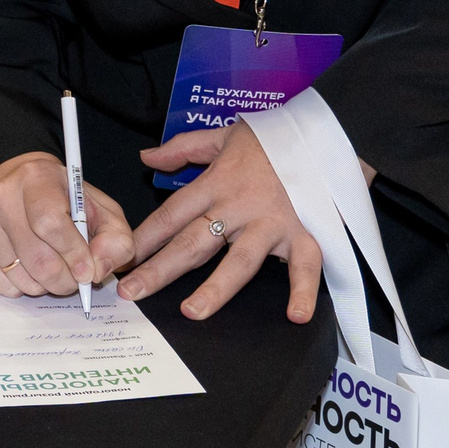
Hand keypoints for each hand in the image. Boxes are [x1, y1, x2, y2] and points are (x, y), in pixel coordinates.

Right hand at [0, 151, 133, 297]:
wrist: (21, 182)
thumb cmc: (65, 200)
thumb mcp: (102, 210)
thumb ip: (115, 240)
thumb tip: (96, 271)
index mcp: (36, 177)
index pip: (50, 224)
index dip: (73, 255)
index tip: (87, 272)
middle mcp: (0, 195)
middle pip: (37, 260)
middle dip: (65, 280)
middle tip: (74, 278)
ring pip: (21, 279)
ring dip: (45, 285)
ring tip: (51, 265)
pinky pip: (1, 285)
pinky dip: (22, 286)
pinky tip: (27, 266)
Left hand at [124, 122, 321, 323]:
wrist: (326, 132)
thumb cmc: (274, 138)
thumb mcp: (224, 134)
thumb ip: (183, 148)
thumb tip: (147, 157)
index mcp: (217, 183)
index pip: (171, 214)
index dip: (144, 238)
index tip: (122, 259)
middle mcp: (239, 206)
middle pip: (193, 241)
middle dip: (160, 269)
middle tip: (131, 292)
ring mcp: (272, 222)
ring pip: (240, 260)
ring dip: (216, 288)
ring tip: (192, 311)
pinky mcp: (305, 231)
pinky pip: (307, 265)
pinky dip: (304, 290)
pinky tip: (295, 315)